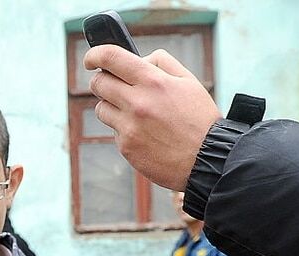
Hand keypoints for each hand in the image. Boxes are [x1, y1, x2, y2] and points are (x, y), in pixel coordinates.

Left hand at [84, 46, 221, 190]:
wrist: (206, 158)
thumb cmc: (199, 119)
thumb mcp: (188, 81)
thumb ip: (162, 63)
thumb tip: (138, 59)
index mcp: (153, 81)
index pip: (111, 58)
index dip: (96, 54)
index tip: (92, 59)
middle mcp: (137, 102)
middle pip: (99, 83)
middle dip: (102, 81)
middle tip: (112, 84)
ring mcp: (129, 126)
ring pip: (101, 108)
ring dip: (111, 105)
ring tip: (134, 111)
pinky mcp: (126, 146)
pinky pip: (114, 131)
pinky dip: (123, 128)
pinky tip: (144, 132)